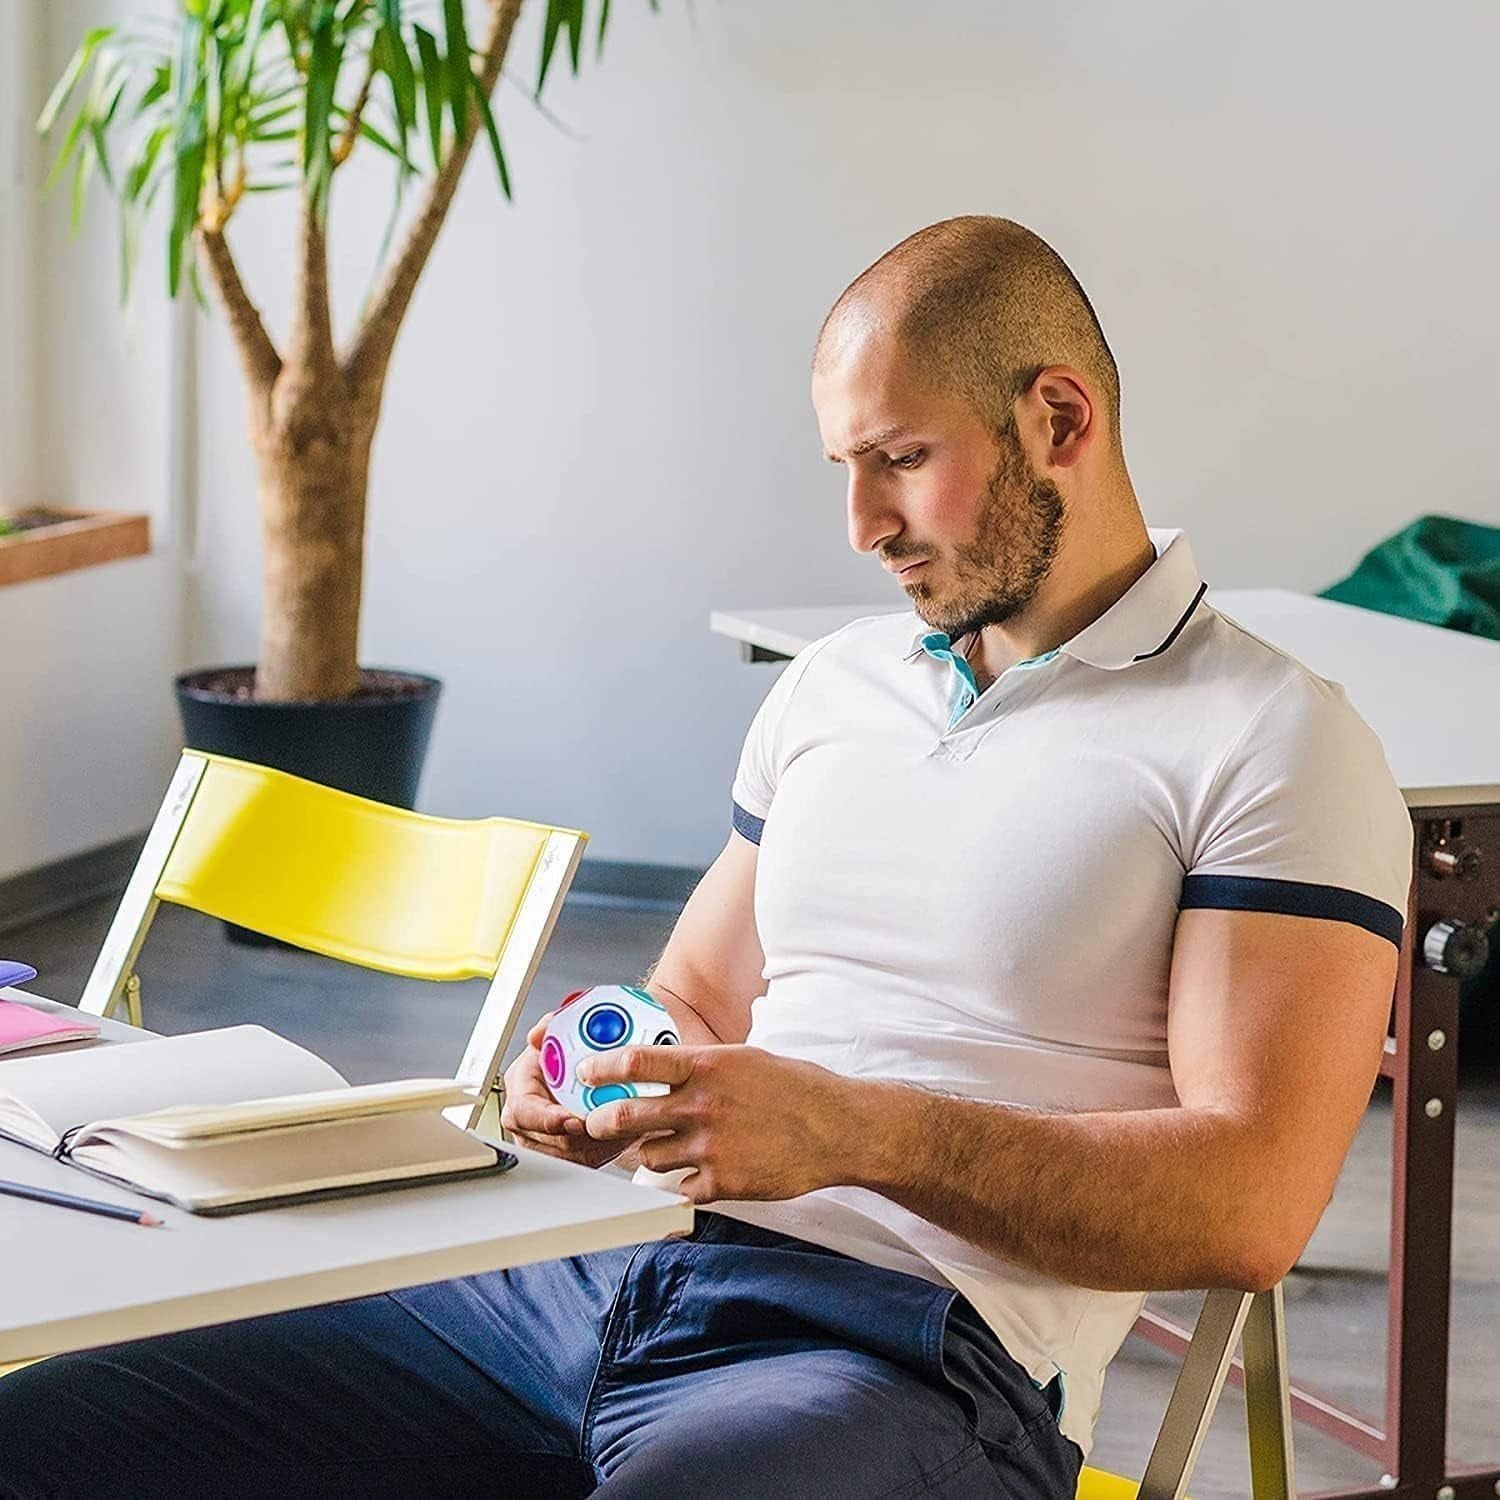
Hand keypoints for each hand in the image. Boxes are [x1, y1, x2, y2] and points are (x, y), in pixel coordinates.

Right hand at [499, 1013, 636, 1169]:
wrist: (591, 1059)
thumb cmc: (570, 1045)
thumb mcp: (561, 1027)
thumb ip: (550, 1026)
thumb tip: (539, 1033)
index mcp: (522, 1086)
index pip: (522, 1111)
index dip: (544, 1119)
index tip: (570, 1119)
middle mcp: (530, 1115)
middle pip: (546, 1141)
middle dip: (577, 1139)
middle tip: (604, 1127)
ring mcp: (546, 1136)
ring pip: (568, 1155)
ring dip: (595, 1145)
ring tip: (620, 1128)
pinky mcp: (568, 1150)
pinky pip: (584, 1159)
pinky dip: (605, 1149)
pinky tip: (621, 1133)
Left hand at [580, 1043, 855, 1203]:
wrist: (838, 1128)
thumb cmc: (796, 1087)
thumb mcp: (746, 1059)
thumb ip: (703, 1067)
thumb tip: (665, 1068)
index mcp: (708, 1067)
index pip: (636, 1062)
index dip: (602, 1068)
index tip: (586, 1073)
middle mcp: (702, 1105)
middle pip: (627, 1116)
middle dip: (603, 1122)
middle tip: (596, 1123)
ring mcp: (711, 1147)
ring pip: (648, 1157)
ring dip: (645, 1155)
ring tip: (656, 1150)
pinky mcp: (723, 1183)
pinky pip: (680, 1188)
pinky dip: (680, 1184)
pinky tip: (692, 1175)